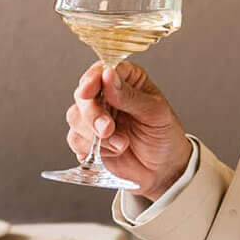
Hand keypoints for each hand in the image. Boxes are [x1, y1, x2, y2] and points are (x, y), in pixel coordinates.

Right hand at [65, 60, 190, 197]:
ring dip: (94, 134)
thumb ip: (130, 96)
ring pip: (75, 117)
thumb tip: (108, 76)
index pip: (103, 70)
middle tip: (108, 129)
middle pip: (83, 94)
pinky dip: (92, 148)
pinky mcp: (88, 139)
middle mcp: (107, 95)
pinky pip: (75, 139)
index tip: (89, 90)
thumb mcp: (155, 113)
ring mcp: (96, 117)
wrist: (164, 169)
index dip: (92, 79)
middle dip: (92, 114)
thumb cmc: (165, 135)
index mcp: (127, 80)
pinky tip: (113, 152)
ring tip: (121, 144)